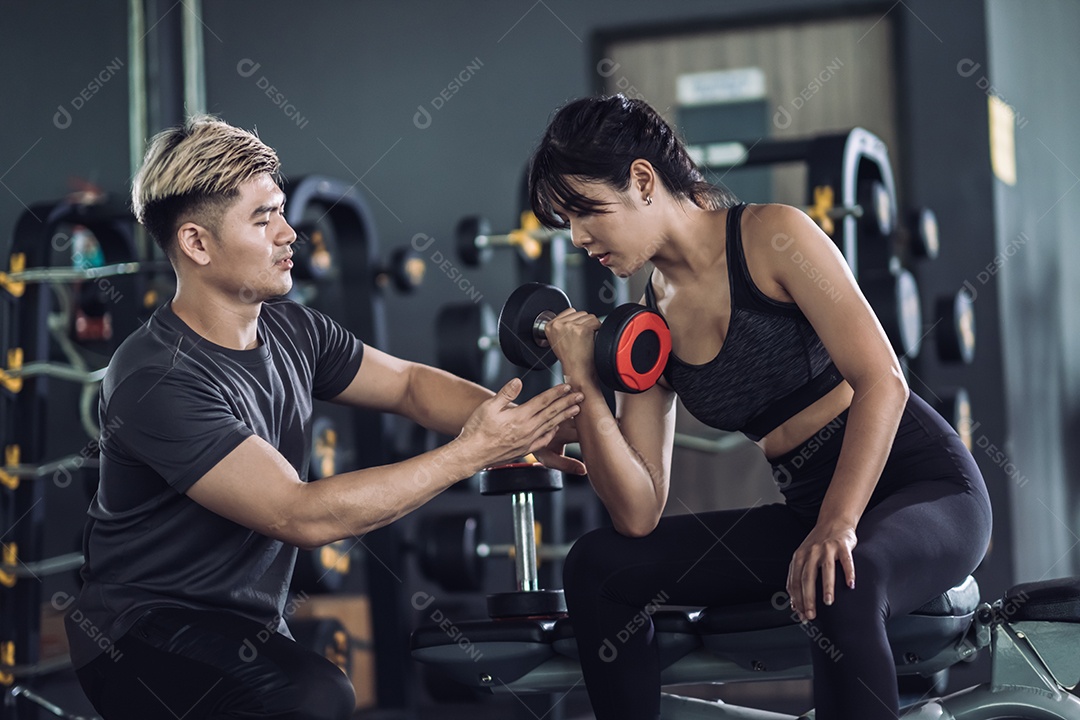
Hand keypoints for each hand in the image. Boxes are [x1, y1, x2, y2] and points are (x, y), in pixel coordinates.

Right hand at [457, 378, 581, 470]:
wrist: (472, 454)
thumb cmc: (477, 430)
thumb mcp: (489, 407)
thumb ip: (505, 393)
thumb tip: (518, 381)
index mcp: (519, 417)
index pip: (543, 401)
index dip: (556, 393)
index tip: (568, 386)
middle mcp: (527, 429)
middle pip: (552, 413)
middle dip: (567, 403)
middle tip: (581, 396)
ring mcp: (527, 441)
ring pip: (551, 426)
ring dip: (565, 416)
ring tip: (576, 410)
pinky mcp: (524, 449)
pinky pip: (543, 440)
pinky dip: (552, 432)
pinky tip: (556, 428)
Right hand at [544, 309, 601, 388]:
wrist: (577, 371)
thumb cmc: (570, 358)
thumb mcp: (558, 340)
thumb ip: (561, 326)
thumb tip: (572, 317)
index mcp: (550, 326)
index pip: (570, 312)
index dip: (576, 322)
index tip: (575, 333)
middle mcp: (558, 324)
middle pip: (580, 313)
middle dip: (584, 324)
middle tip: (581, 339)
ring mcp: (569, 326)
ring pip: (588, 316)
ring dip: (591, 326)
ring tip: (585, 340)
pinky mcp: (581, 329)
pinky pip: (595, 322)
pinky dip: (597, 329)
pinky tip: (590, 339)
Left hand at [786, 521, 856, 621]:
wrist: (834, 521)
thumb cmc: (819, 544)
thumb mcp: (804, 558)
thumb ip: (799, 578)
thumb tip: (795, 604)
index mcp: (799, 557)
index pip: (794, 581)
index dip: (796, 599)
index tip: (800, 614)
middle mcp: (811, 552)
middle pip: (807, 577)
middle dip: (807, 598)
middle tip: (811, 614)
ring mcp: (827, 548)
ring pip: (825, 569)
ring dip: (826, 586)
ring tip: (828, 601)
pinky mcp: (842, 545)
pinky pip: (846, 560)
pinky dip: (849, 572)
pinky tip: (850, 584)